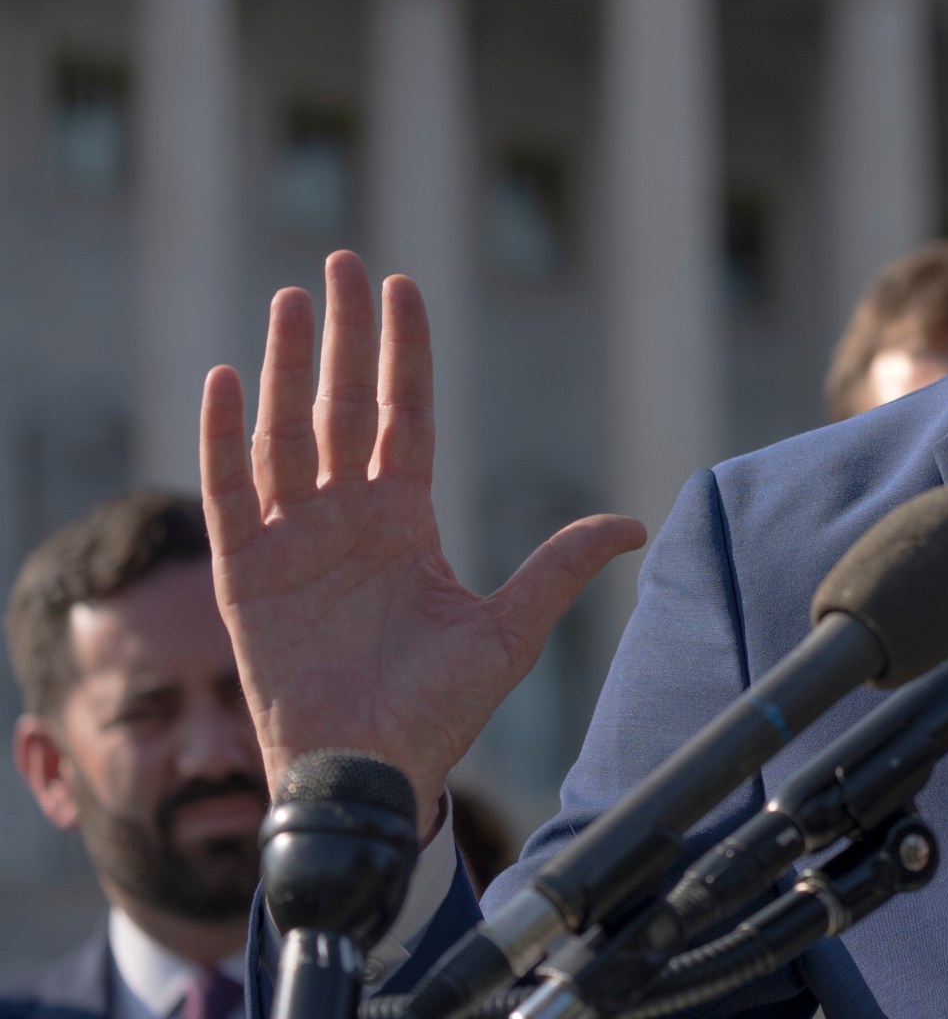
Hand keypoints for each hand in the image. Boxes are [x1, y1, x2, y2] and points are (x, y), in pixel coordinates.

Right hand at [200, 251, 645, 839]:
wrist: (374, 775)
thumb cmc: (437, 713)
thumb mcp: (510, 631)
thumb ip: (559, 568)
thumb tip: (634, 523)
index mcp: (405, 521)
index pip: (404, 415)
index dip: (404, 352)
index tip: (403, 286)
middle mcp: (347, 518)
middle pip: (343, 405)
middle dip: (345, 335)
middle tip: (340, 262)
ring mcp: (293, 541)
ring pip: (286, 433)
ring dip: (287, 367)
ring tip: (293, 300)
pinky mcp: (245, 575)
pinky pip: (228, 493)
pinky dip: (224, 437)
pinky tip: (227, 380)